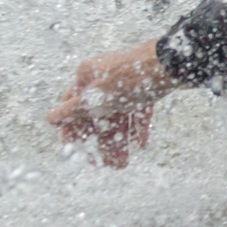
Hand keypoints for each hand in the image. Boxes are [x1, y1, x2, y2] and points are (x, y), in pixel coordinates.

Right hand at [49, 39, 175, 167]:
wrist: (175, 62)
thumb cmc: (131, 78)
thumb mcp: (97, 98)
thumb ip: (73, 110)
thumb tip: (51, 118)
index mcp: (87, 76)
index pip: (71, 106)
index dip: (71, 129)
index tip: (72, 150)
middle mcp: (104, 77)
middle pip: (97, 115)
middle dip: (100, 141)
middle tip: (104, 164)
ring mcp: (126, 80)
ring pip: (118, 115)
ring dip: (118, 140)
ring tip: (122, 163)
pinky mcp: (146, 84)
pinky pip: (137, 109)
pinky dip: (136, 126)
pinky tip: (139, 143)